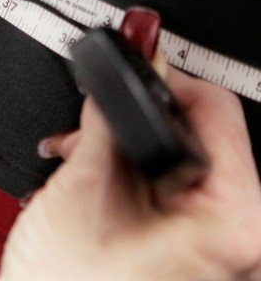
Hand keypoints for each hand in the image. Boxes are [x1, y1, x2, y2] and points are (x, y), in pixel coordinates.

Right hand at [0, 69, 260, 280]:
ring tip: (79, 152)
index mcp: (233, 222)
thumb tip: (121, 70)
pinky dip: (126, 168)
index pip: (217, 110)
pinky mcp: (187, 245)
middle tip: (93, 124)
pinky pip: (168, 182)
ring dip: (122, 143)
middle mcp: (235, 236)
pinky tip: (90, 171)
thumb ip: (105, 118)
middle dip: (134, 119)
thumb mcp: (83, 187)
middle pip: (196, 132)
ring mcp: (211, 243)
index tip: (129, 75)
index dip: (164, 82)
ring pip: (176, 154)